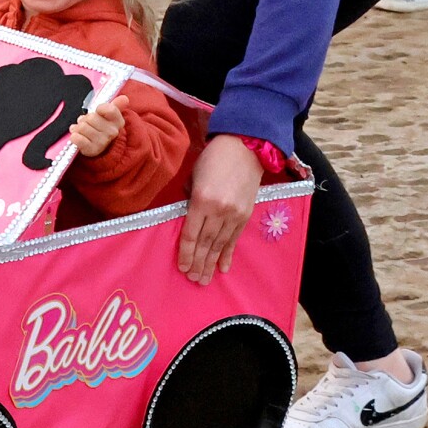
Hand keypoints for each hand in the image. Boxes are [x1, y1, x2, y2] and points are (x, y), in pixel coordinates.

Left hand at [69, 95, 127, 156]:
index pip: (109, 109)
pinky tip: (78, 136)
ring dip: (78, 127)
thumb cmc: (102, 128)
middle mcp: (112, 132)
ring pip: (82, 126)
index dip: (100, 108)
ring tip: (82, 130)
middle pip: (91, 117)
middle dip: (85, 118)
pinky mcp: (91, 150)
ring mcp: (102, 142)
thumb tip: (124, 98)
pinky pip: (76, 138)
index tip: (98, 111)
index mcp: (118, 121)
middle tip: (87, 123)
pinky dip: (74, 136)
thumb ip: (117, 105)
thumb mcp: (110, 115)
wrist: (101, 148)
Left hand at [178, 134, 263, 285]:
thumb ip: (189, 199)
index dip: (186, 253)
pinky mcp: (246, 214)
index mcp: (202, 200)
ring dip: (211, 263)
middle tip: (193, 280)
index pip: (191, 234)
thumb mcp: (194, 176)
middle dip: (198, 263)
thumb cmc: (213, 159)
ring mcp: (234, 214)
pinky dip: (228, 254)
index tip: (182, 267)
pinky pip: (234, 239)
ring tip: (204, 279)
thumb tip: (187, 217)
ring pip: (220, 244)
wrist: (245, 148)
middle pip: (206, 243)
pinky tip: (223, 268)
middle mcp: (219, 210)